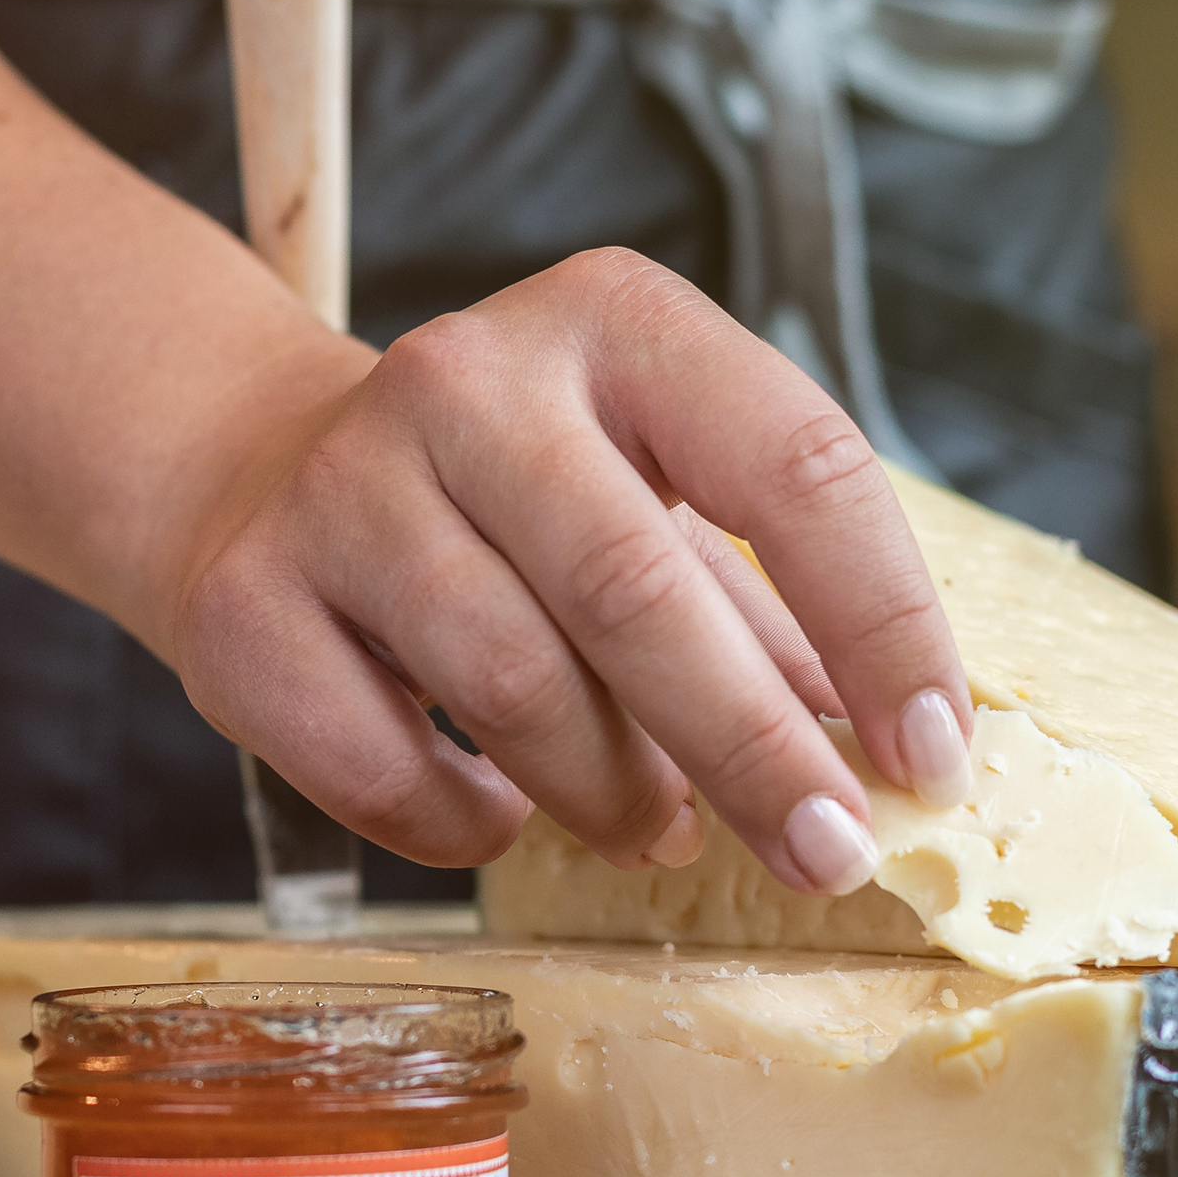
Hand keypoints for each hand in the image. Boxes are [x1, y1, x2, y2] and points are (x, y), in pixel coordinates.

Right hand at [151, 250, 974, 893]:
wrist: (259, 475)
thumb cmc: (514, 505)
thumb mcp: (655, 498)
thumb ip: (774, 612)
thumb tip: (904, 760)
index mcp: (615, 321)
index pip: (794, 463)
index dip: (883, 625)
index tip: (931, 756)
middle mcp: (469, 380)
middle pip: (641, 591)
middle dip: (756, 751)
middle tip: (827, 855)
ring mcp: (342, 486)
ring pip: (516, 690)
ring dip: (614, 796)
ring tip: (657, 830)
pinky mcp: (246, 604)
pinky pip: (389, 769)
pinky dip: (470, 824)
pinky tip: (500, 812)